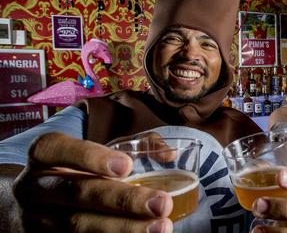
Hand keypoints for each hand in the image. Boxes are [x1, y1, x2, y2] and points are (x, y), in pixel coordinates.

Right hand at [13, 132, 173, 232]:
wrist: (34, 207)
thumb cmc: (78, 171)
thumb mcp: (94, 153)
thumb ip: (134, 145)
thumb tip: (169, 153)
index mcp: (43, 154)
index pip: (58, 148)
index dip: (91, 157)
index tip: (127, 166)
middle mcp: (34, 187)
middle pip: (76, 193)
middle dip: (122, 200)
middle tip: (162, 204)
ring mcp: (36, 219)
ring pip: (77, 226)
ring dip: (123, 228)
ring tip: (160, 227)